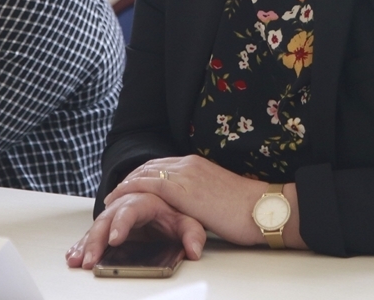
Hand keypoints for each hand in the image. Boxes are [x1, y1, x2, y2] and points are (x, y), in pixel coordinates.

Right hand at [65, 192, 205, 269]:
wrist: (166, 197)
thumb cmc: (174, 208)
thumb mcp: (188, 218)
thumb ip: (192, 233)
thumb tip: (194, 250)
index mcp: (143, 200)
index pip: (130, 210)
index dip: (121, 224)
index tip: (114, 240)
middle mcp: (125, 205)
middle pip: (107, 220)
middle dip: (96, 240)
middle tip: (90, 260)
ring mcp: (115, 215)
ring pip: (96, 227)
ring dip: (85, 244)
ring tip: (76, 261)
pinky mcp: (110, 225)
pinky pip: (93, 233)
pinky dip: (82, 244)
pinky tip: (73, 255)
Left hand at [104, 155, 288, 246]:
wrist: (261, 209)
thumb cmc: (247, 209)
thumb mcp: (220, 195)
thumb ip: (203, 194)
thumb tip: (195, 204)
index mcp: (199, 164)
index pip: (163, 164)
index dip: (144, 174)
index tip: (131, 184)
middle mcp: (189, 164)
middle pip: (150, 166)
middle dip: (131, 178)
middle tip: (116, 191)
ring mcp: (185, 174)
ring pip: (144, 173)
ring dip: (125, 185)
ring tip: (112, 197)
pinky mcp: (182, 189)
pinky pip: (147, 184)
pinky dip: (129, 189)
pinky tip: (118, 198)